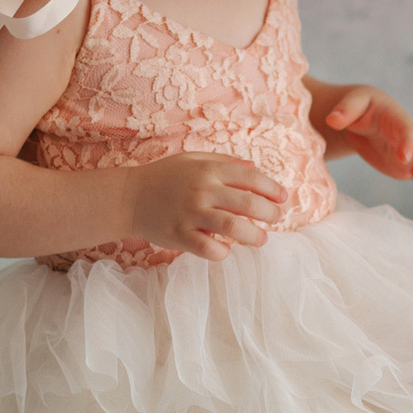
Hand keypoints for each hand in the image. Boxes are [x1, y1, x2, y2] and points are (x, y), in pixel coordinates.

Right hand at [124, 153, 285, 261]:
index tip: (283, 198)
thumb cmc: (164, 177)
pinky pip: (209, 248)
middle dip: (269, 213)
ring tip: (261, 239)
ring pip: (234, 228)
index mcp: (209, 169)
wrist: (129, 197)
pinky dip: (223, 252)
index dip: (272, 189)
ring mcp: (191, 214)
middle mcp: (202, 190)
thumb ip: (224, 162)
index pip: (251, 178)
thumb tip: (254, 168)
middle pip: (248, 204)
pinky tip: (226, 249)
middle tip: (276, 219)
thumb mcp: (193, 160)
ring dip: (254, 236)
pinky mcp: (179, 235)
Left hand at [323, 85, 412, 199]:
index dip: (408, 142)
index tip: (403, 156)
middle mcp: (410, 134)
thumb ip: (345, 109)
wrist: (365, 116)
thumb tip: (332, 120)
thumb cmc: (360, 107)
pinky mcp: (409, 165)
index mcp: (396, 117)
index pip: (406, 129)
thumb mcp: (353, 102)